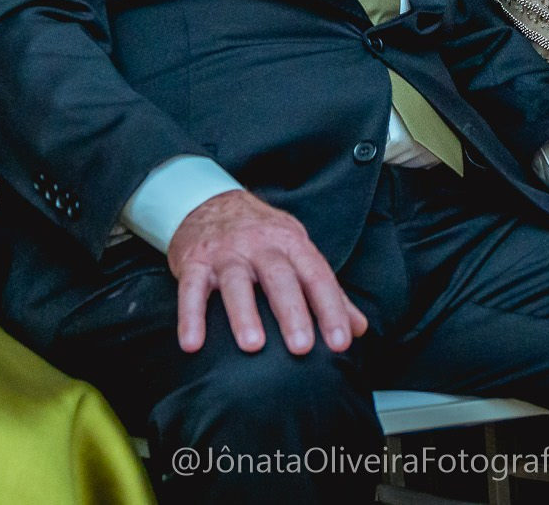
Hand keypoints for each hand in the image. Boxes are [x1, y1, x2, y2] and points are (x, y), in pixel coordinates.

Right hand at [165, 190, 367, 355]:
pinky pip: (191, 288)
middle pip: (279, 278)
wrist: (208, 201)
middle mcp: (260, 245)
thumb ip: (327, 291)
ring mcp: (226, 252)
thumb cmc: (260, 236)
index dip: (331, 309)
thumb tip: (358, 327)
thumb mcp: (296, 251)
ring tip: (252, 345)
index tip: (341, 342)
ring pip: (236, 282)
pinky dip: (190, 316)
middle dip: (292, 312)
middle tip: (301, 347)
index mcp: (291, 243)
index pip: (316, 276)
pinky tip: (192, 343)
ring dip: (244, 313)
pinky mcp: (194, 261)